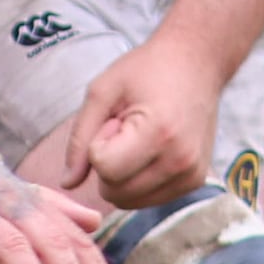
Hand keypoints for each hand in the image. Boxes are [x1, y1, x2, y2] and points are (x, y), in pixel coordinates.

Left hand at [38, 30, 229, 210]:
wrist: (196, 62)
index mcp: (159, 133)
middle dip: (108, 164)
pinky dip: (139, 180)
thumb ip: (80, 137)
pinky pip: (149, 198)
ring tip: (138, 139)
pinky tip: (150, 150)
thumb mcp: (102, 91)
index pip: (105, 168)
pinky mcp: (195, 181)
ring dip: (123, 175)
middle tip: (125, 129)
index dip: (98, 146)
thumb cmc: (148, 70)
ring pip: (130, 201)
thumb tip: (67, 183)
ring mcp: (191, 174)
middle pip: (115, 192)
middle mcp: (180, 160)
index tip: (113, 122)